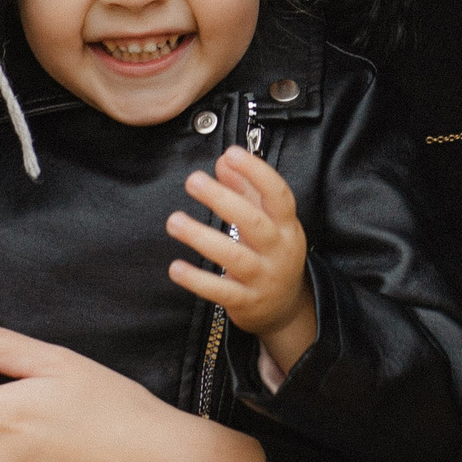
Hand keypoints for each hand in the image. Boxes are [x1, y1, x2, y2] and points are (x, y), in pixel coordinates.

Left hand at [167, 146, 316, 373]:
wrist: (285, 307)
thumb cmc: (271, 254)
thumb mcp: (267, 221)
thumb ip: (245, 190)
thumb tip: (223, 162)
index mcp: (286, 225)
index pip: (278, 195)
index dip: (257, 172)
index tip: (231, 153)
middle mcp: (278, 250)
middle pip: (253, 222)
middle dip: (222, 199)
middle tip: (193, 181)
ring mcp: (264, 278)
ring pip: (234, 257)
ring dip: (202, 238)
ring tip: (174, 221)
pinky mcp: (247, 302)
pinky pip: (220, 290)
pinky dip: (197, 279)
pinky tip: (176, 267)